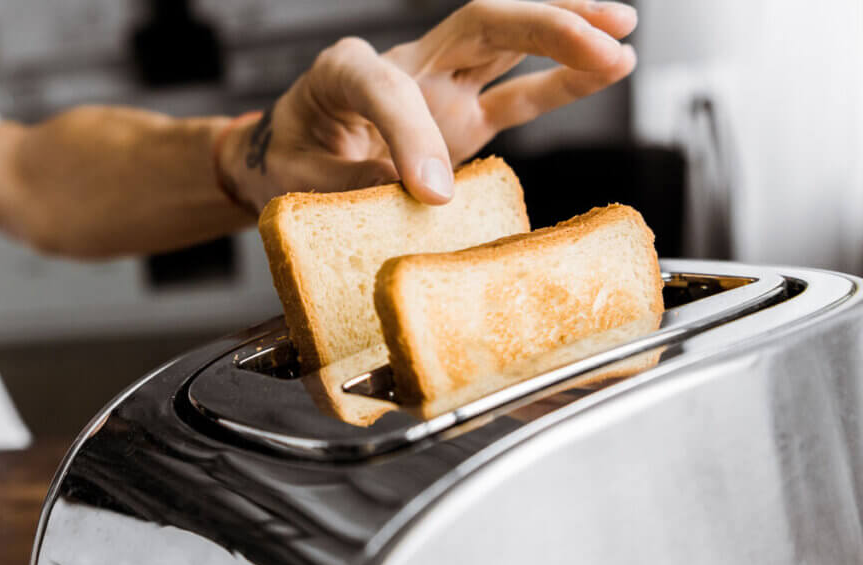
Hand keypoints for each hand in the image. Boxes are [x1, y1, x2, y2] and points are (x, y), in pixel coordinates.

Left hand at [220, 0, 637, 210]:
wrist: (287, 157)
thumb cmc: (289, 161)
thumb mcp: (297, 183)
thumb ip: (352, 185)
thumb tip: (416, 197)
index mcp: (342, 74)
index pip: (386, 85)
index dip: (411, 136)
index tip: (431, 191)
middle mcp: (400, 66)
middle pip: (477, 23)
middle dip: (543, 25)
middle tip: (601, 38)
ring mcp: (436, 85)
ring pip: (505, 41)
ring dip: (565, 33)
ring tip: (620, 40)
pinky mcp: (459, 115)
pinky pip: (514, 93)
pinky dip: (558, 82)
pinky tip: (603, 73)